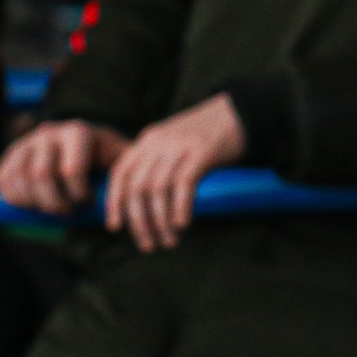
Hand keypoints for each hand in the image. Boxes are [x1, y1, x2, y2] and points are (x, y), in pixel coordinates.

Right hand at [0, 119, 128, 214]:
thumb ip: (131, 169)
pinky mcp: (10, 156)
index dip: (78, 194)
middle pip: (41, 176)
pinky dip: (16, 199)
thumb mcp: (123, 161)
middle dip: (55, 202)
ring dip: (34, 203)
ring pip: (19, 181)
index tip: (89, 203)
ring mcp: (26, 143)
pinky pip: (4, 182)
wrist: (82, 154)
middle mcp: (49, 132)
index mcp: (78, 132)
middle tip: (69, 212)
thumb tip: (140, 187)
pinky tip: (34, 205)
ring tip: (54, 209)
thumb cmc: (107, 160)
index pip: (70, 169)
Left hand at [101, 94, 244, 251]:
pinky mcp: (203, 151)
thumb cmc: (209, 134)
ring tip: (170, 240)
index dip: (114, 202)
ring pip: (158, 190)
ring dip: (160, 221)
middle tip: (149, 244)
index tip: (115, 227)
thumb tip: (145, 201)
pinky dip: (179, 207)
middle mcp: (159, 142)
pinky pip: (183, 184)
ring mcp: (180, 145)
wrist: (241, 111)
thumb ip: (158, 162)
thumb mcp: (174, 141)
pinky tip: (183, 223)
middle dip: (139, 221)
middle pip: (137, 187)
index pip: (120, 173)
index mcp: (149, 140)